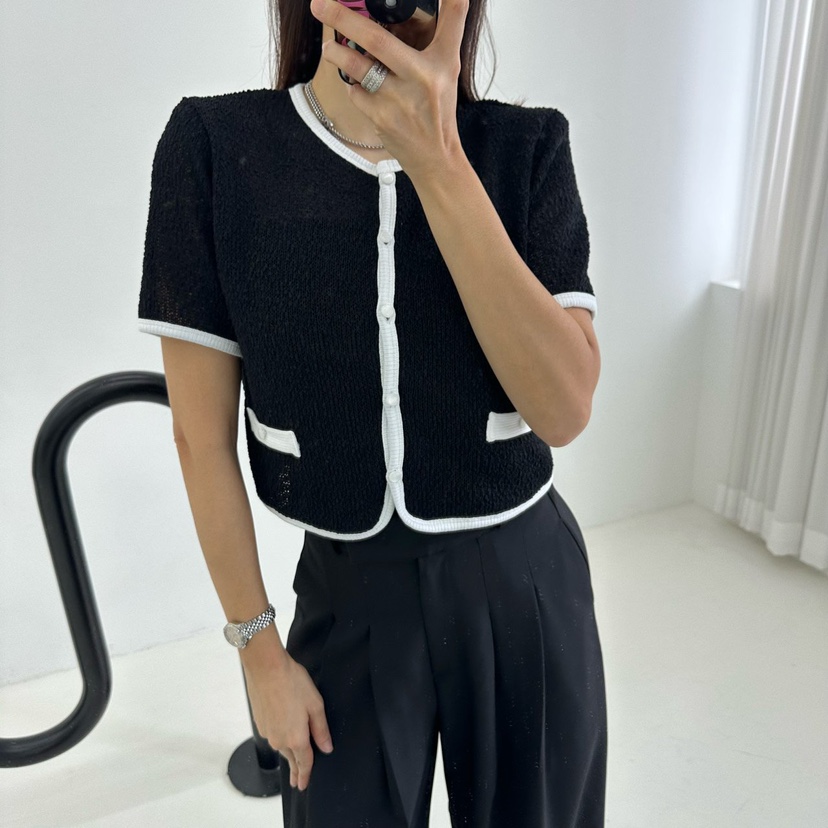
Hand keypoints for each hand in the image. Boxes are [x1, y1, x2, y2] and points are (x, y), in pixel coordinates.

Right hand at [242, 652, 333, 791]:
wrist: (266, 668)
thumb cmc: (293, 682)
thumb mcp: (315, 705)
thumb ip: (321, 729)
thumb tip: (326, 748)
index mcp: (296, 738)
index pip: (305, 762)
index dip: (306, 775)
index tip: (304, 785)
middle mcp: (280, 740)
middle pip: (291, 758)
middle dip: (296, 771)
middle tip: (297, 783)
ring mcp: (268, 732)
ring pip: (281, 748)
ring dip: (288, 755)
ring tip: (293, 762)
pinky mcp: (260, 723)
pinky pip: (273, 737)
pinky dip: (280, 740)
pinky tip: (283, 736)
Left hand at [309, 0, 469, 179]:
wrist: (434, 156)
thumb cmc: (437, 108)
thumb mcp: (447, 69)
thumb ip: (445, 31)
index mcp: (441, 62)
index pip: (449, 22)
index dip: (450, 3)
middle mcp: (422, 78)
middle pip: (377, 40)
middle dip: (343, 18)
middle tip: (319, 5)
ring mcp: (399, 99)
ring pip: (358, 67)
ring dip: (338, 53)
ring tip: (330, 47)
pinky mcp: (382, 118)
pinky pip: (356, 93)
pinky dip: (355, 87)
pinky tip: (361, 88)